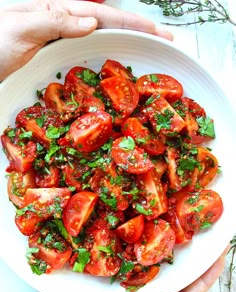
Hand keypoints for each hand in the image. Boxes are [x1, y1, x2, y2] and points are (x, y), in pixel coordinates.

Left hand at [0, 0, 172, 80]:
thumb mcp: (20, 27)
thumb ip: (54, 20)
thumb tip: (91, 22)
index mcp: (56, 11)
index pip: (102, 15)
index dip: (131, 22)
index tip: (156, 31)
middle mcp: (61, 25)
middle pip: (107, 25)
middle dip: (136, 31)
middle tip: (162, 41)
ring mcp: (58, 43)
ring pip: (98, 41)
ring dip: (123, 46)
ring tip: (146, 52)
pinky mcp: (52, 59)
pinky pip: (84, 57)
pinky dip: (102, 61)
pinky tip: (111, 67)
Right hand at [0, 248, 226, 291]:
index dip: (206, 278)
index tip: (220, 255)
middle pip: (174, 278)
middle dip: (191, 258)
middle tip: (200, 232)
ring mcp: (123, 289)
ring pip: (152, 265)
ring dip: (166, 247)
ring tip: (177, 225)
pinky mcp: (106, 277)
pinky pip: (128, 259)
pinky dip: (138, 245)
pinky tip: (141, 229)